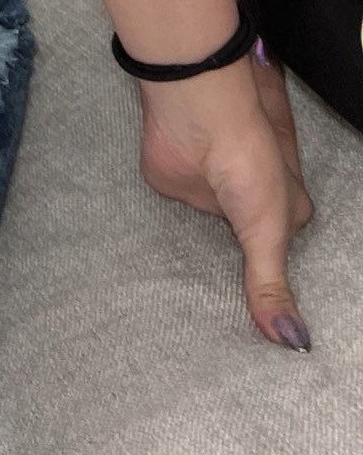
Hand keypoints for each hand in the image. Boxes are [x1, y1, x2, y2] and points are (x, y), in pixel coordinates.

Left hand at [135, 45, 315, 348]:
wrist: (198, 110)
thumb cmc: (250, 159)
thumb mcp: (269, 231)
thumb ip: (271, 286)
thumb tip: (295, 344)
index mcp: (285, 211)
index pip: (279, 259)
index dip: (272, 289)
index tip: (264, 334)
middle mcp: (249, 204)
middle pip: (244, 252)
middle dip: (236, 282)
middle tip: (221, 336)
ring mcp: (211, 196)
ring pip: (207, 243)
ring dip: (196, 265)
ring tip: (188, 314)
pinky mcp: (175, 188)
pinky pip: (170, 227)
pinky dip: (165, 247)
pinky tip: (158, 280)